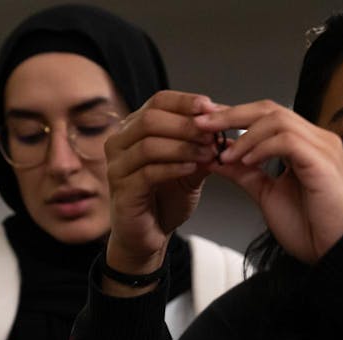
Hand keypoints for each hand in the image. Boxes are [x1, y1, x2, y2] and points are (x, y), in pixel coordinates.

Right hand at [104, 90, 219, 282]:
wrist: (148, 236)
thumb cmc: (164, 200)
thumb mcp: (190, 168)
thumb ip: (202, 148)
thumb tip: (225, 128)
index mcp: (134, 129)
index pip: (158, 101)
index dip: (185, 102)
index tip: (211, 107)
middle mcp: (120, 143)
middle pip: (151, 119)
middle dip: (187, 124)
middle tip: (214, 133)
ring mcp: (117, 166)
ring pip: (149, 144)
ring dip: (184, 146)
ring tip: (209, 152)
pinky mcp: (122, 190)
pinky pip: (148, 172)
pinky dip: (174, 168)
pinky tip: (193, 168)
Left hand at [195, 101, 342, 263]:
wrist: (336, 252)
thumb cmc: (312, 229)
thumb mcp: (267, 195)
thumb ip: (246, 174)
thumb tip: (218, 159)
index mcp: (305, 145)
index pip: (266, 117)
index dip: (234, 116)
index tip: (205, 123)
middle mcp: (316, 140)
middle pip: (269, 109)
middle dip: (231, 114)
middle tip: (202, 123)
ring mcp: (322, 147)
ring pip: (276, 119)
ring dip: (244, 134)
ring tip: (224, 153)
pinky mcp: (322, 161)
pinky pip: (286, 140)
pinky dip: (262, 147)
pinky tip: (246, 161)